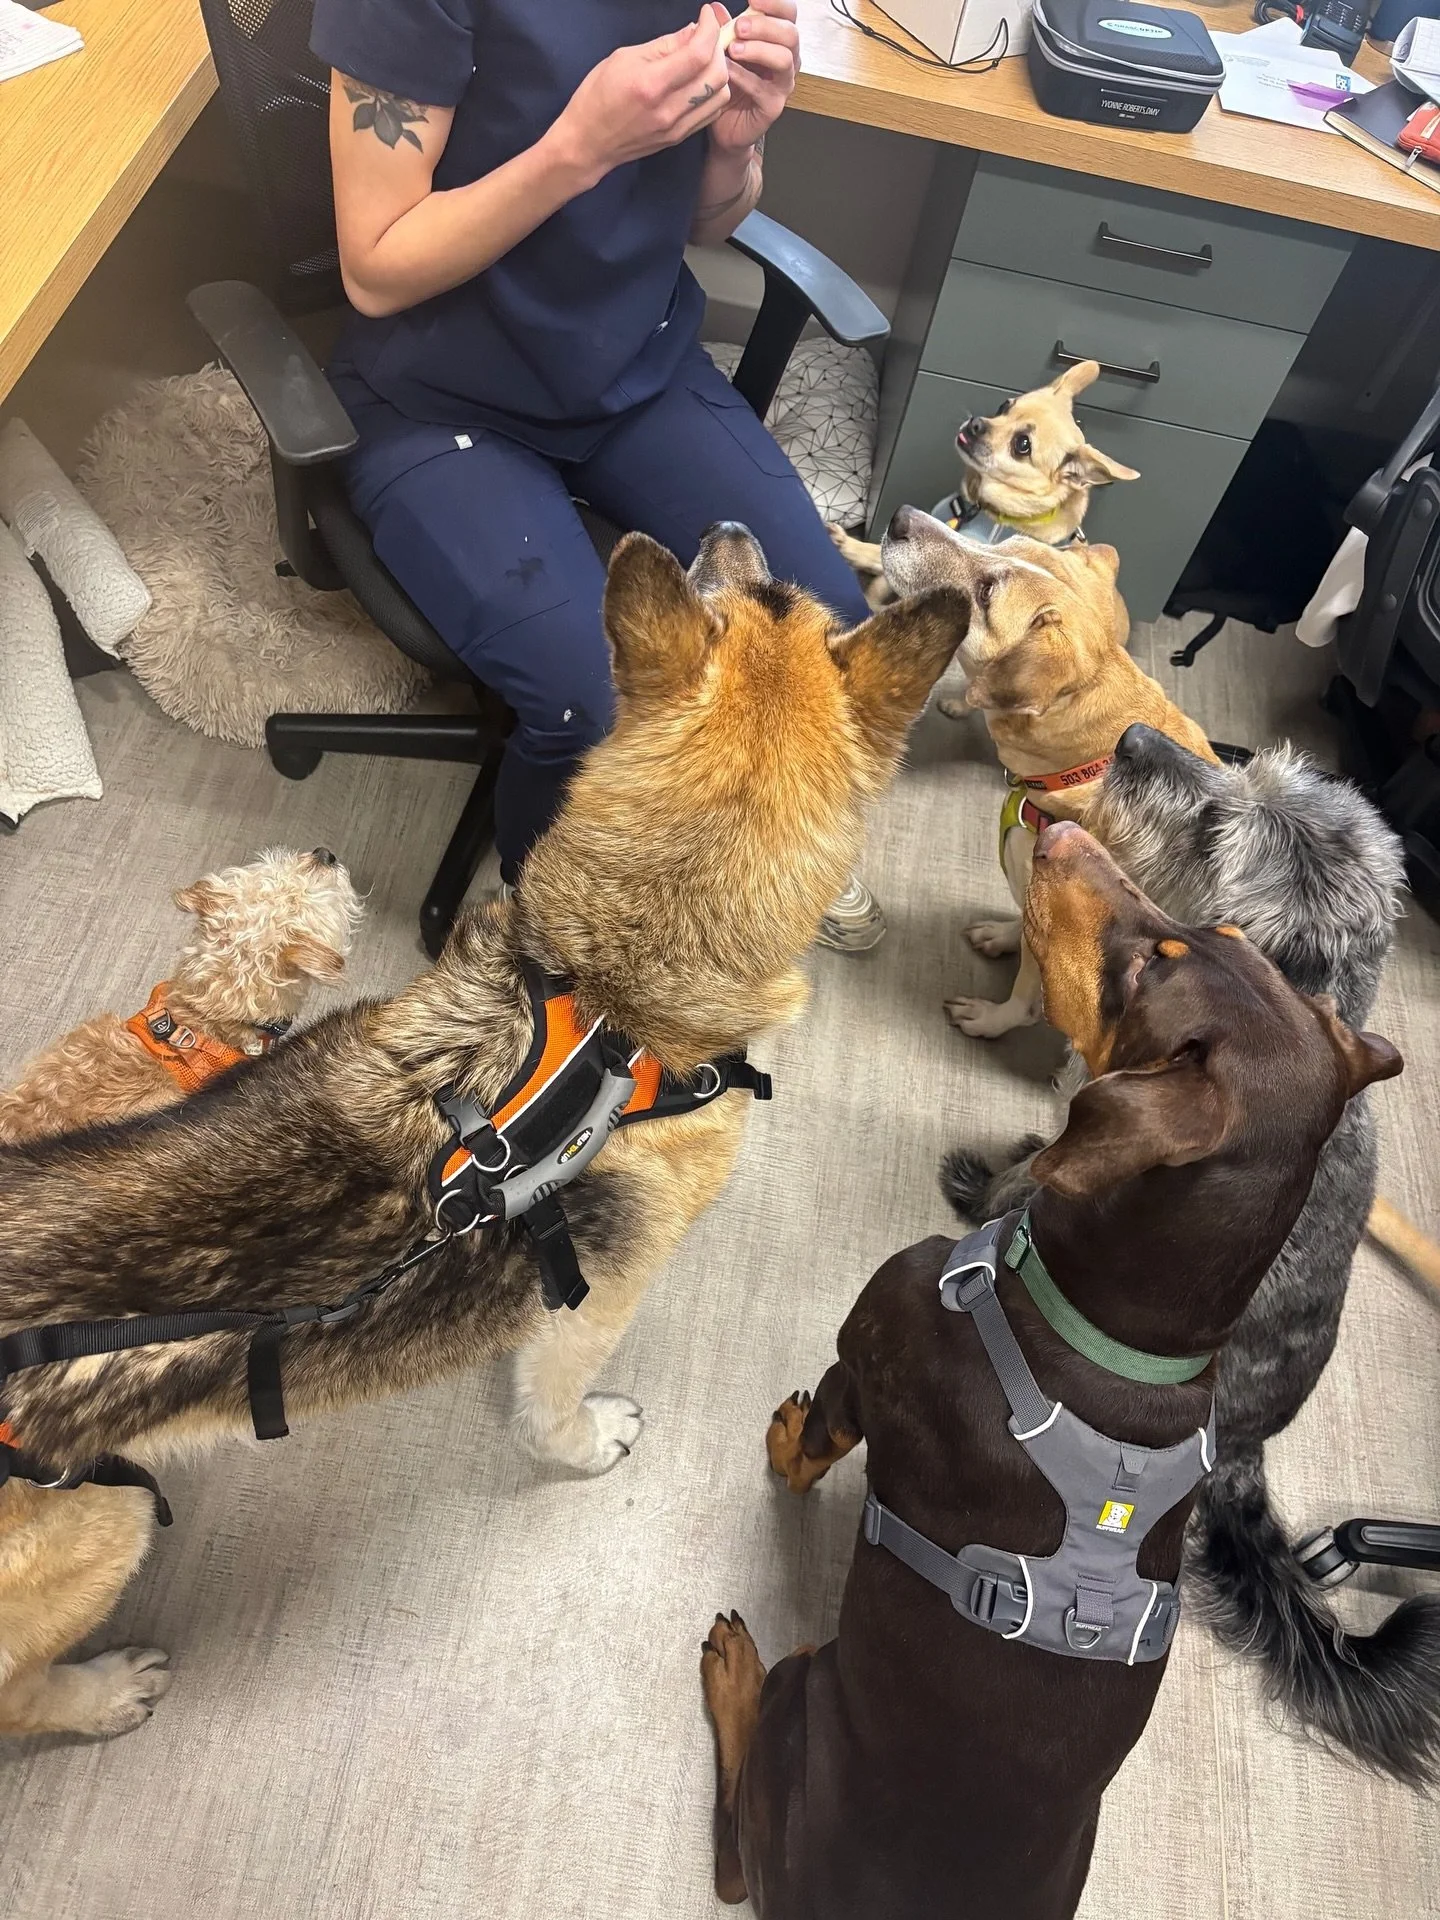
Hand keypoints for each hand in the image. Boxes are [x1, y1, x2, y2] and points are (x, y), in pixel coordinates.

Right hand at [549, 10, 731, 189]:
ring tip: (703, 60)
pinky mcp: (679, 137)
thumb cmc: (598, 95)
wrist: (589, 142)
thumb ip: (663, 46)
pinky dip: (712, 92)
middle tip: (705, 36)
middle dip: (717, 48)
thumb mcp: (624, 58)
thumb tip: (692, 31)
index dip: (710, 28)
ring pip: (720, 95)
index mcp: (651, 84)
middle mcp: (668, 109)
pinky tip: (699, 82)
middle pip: (717, 74)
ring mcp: (676, 127)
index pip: (698, 54)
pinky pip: (711, 112)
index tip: (707, 15)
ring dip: (718, 71)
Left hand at [707, 0, 798, 155]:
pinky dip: (744, 77)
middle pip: (790, 34)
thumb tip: (714, 8)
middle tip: (740, 26)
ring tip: (734, 48)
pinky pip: (762, 89)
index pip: (788, 14)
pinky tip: (728, 71)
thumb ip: (723, 29)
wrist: (725, 124)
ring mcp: (783, 84)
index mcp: (779, 40)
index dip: (775, 3)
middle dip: (765, 26)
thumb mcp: (723, 50)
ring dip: (758, 50)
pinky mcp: (773, 106)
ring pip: (783, 59)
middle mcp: (788, 59)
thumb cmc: (730, 83)